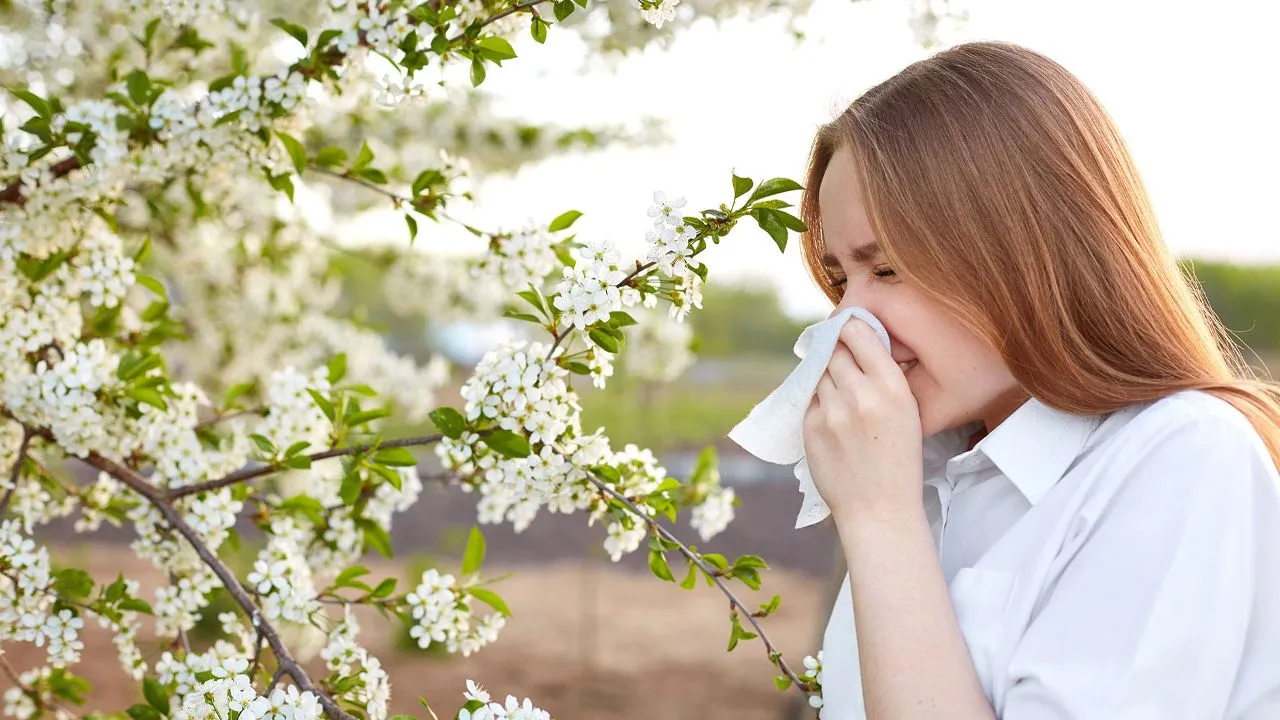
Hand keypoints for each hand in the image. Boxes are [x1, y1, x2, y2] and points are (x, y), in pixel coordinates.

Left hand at [802, 318, 923, 524]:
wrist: (879, 509)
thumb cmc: (898, 461)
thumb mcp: (908, 412)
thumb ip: (884, 378)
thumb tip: (858, 343)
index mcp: (892, 387)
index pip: (859, 333)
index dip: (849, 327)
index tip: (847, 328)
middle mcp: (860, 394)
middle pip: (834, 350)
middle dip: (837, 351)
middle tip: (842, 361)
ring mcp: (832, 411)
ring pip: (819, 373)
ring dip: (826, 377)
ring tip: (842, 397)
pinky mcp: (811, 426)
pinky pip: (810, 399)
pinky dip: (819, 402)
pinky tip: (834, 420)